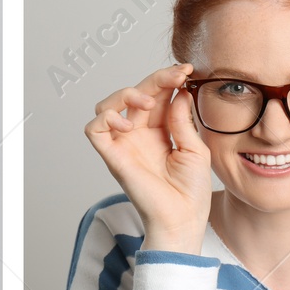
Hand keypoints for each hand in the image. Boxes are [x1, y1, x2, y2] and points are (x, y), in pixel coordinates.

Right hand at [84, 63, 212, 254]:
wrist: (183, 218)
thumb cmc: (191, 190)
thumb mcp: (195, 147)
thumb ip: (183, 120)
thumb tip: (177, 92)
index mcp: (158, 130)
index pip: (157, 95)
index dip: (168, 79)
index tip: (186, 71)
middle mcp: (138, 134)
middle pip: (134, 94)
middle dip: (155, 79)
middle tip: (176, 76)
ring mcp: (123, 144)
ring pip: (107, 105)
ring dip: (126, 94)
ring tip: (148, 101)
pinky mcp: (112, 157)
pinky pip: (94, 129)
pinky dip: (106, 119)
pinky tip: (127, 124)